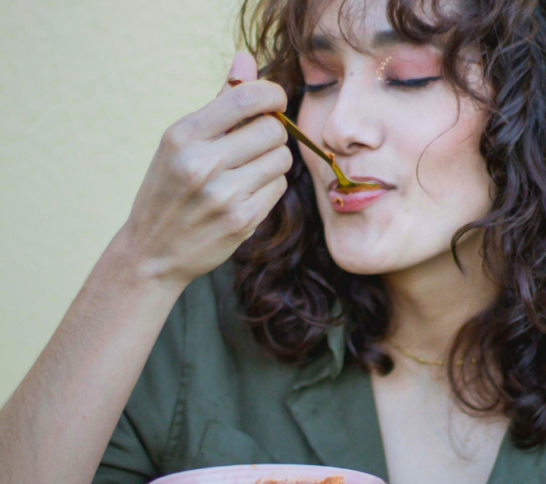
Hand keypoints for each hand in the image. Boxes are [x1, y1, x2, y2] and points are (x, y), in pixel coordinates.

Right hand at [118, 51, 290, 285]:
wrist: (153, 252)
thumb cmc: (169, 189)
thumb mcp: (180, 143)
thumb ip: (219, 103)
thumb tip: (246, 59)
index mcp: (182, 136)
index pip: (246, 97)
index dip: (272, 93)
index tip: (274, 100)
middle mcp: (201, 164)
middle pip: (273, 128)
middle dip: (273, 132)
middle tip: (257, 143)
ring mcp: (223, 195)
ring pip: (281, 158)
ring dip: (274, 160)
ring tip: (250, 169)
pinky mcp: (242, 220)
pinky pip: (278, 187)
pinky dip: (270, 186)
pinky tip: (248, 192)